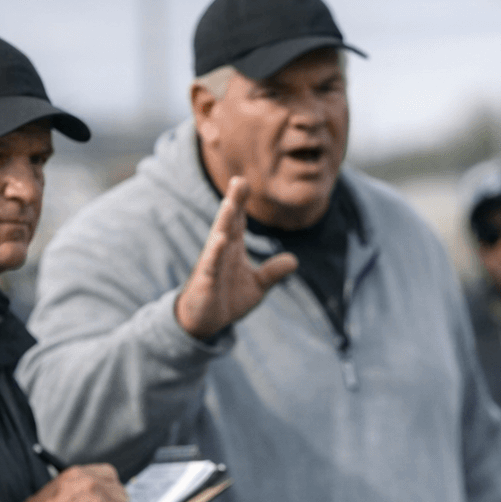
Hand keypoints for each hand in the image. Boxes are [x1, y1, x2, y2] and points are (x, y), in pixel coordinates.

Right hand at [174, 176, 298, 339]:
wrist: (206, 321)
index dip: (241, 203)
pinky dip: (215, 252)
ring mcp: (212, 264)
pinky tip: (220, 240)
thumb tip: (294, 261)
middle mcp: (221, 251)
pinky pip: (211, 264)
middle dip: (233, 202)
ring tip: (230, 203)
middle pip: (228, 223)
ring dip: (224, 221)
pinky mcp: (206, 280)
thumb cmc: (227, 298)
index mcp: (232, 248)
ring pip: (218, 238)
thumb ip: (273, 272)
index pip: (238, 222)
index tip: (244, 181)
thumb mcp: (257, 286)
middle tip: (239, 180)